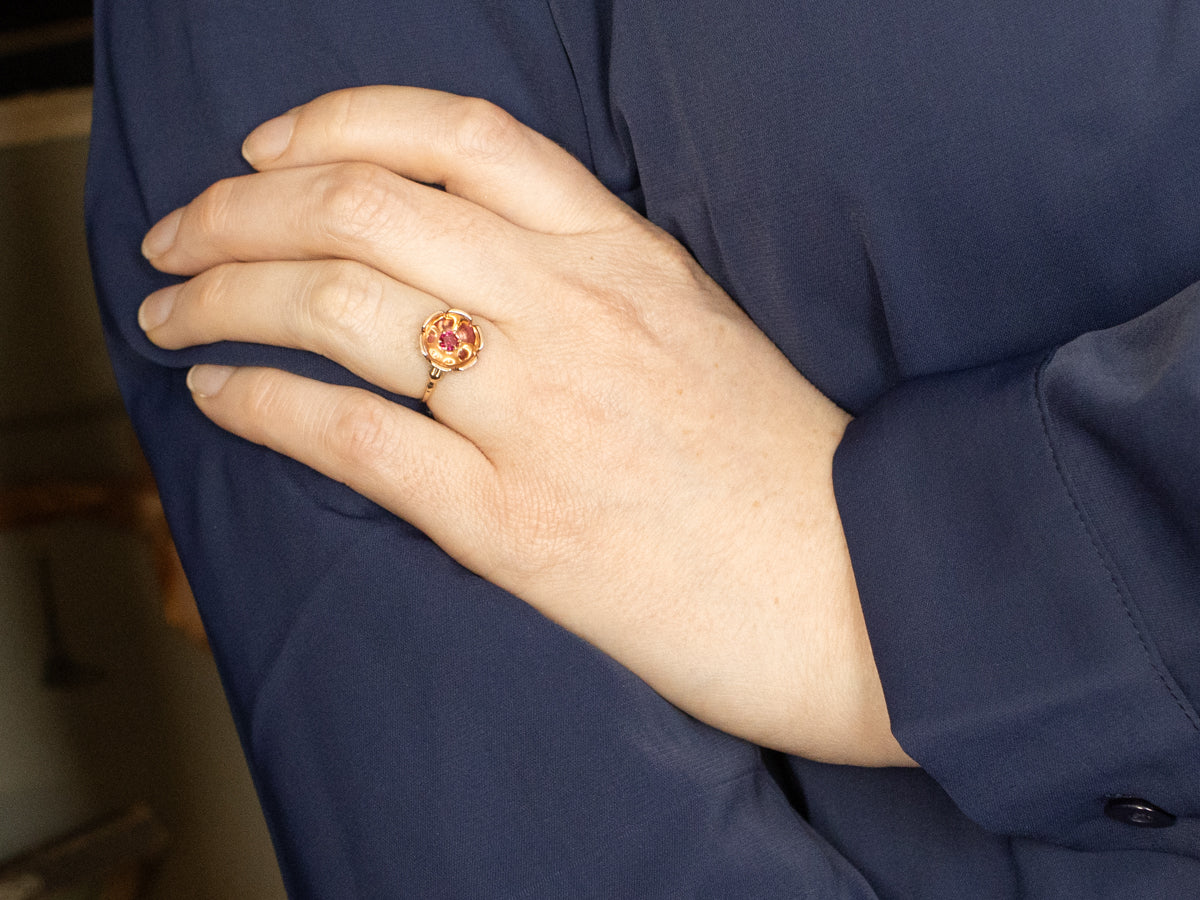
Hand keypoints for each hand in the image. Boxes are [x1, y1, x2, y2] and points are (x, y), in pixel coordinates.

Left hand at [139, 86, 912, 766]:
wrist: (853, 593)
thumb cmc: (778, 468)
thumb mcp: (693, 327)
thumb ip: (587, 279)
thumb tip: (463, 268)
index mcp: (625, 256)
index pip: (458, 139)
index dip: (338, 121)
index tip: (269, 147)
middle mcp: (574, 311)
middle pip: (361, 209)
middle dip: (238, 209)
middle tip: (182, 236)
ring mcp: (540, 414)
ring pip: (337, 308)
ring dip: (224, 297)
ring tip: (171, 312)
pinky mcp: (515, 524)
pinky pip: (354, 439)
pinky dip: (263, 404)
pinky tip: (219, 394)